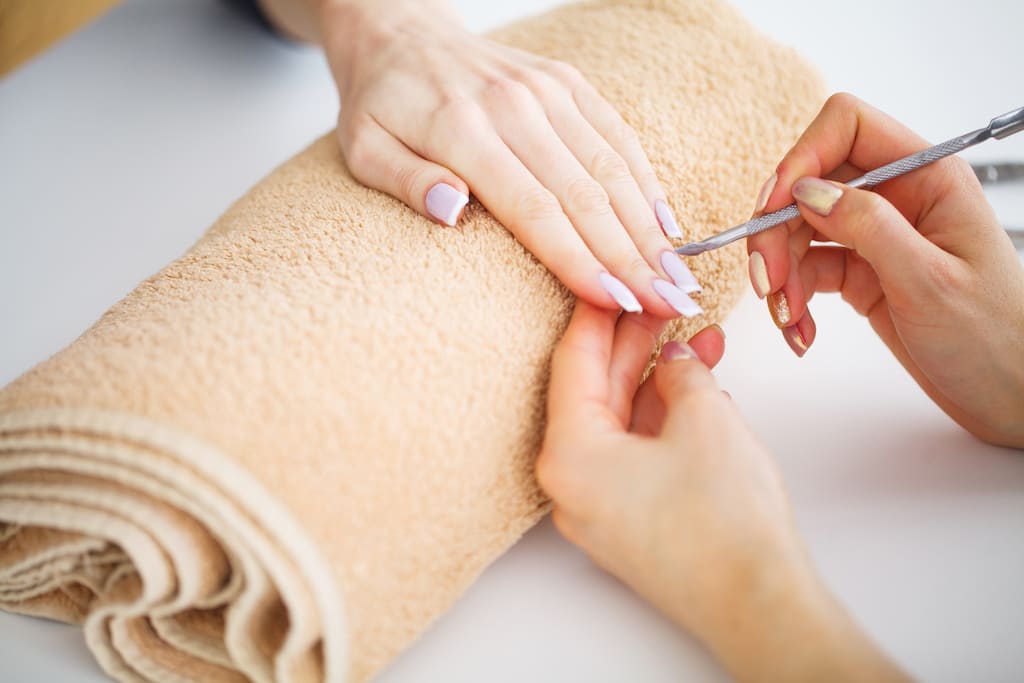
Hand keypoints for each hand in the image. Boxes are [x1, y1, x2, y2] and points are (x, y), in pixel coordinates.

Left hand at [315, 0, 701, 318]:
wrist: (403, 33)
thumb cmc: (382, 105)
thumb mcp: (365, 149)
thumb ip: (406, 181)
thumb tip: (451, 212)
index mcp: (462, 129)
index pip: (534, 209)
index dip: (580, 261)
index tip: (619, 303)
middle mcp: (515, 106)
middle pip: (587, 194)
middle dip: (633, 257)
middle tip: (671, 306)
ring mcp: (548, 90)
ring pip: (613, 167)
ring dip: (650, 229)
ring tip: (680, 279)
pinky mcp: (569, 82)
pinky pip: (618, 135)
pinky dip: (647, 183)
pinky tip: (667, 227)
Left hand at [537, 301, 908, 681]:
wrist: (759, 605)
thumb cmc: (724, 523)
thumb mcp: (706, 417)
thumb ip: (682, 372)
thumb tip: (676, 359)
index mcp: (569, 454)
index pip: (572, 361)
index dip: (598, 313)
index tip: (618, 280)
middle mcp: (570, 483)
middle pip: (594, 391)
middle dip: (634, 343)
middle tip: (662, 302)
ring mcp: (598, 506)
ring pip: (620, 421)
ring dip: (658, 379)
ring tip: (699, 340)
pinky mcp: (629, 521)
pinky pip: (636, 453)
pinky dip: (664, 418)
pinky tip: (700, 389)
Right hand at [746, 94, 1023, 446]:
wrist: (1009, 394)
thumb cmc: (994, 338)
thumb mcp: (930, 280)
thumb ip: (868, 226)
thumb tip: (807, 190)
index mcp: (928, 179)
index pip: (847, 128)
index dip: (802, 159)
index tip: (773, 208)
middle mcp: (899, 198)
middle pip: (810, 185)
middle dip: (778, 232)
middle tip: (768, 280)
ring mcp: (877, 236)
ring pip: (800, 231)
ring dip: (782, 274)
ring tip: (788, 317)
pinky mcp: (861, 273)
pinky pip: (808, 271)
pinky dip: (793, 300)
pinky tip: (802, 330)